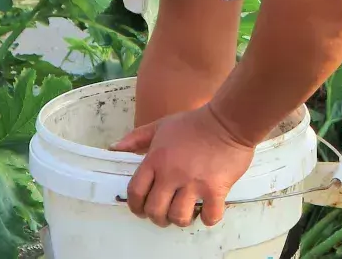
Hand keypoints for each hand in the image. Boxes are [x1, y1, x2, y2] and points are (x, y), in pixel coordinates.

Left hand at [110, 105, 254, 227]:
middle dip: (157, 217)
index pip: (135, 192)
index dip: (135, 206)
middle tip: (164, 213)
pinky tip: (207, 210)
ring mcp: (194, 182)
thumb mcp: (161, 126)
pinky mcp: (215, 188)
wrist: (227, 121)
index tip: (141, 209)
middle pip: (155, 210)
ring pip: (179, 217)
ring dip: (180, 219)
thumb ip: (136, 138)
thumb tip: (114, 147)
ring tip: (185, 212)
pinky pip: (209, 215)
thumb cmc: (193, 123)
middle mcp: (171, 173)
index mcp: (156, 159)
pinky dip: (207, 218)